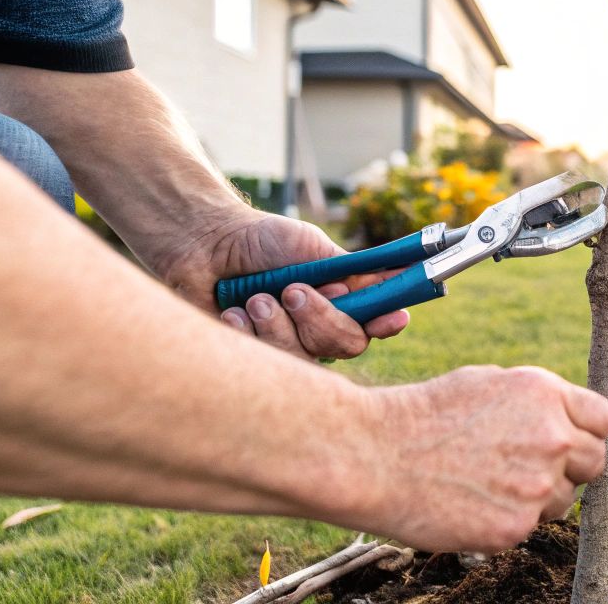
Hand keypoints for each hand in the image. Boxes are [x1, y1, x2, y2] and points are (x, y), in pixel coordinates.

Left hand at [152, 209, 409, 359]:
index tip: (389, 320)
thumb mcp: (315, 249)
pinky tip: (233, 314)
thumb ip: (354, 270)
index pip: (375, 323)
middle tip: (292, 291)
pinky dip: (248, 333)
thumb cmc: (261, 242)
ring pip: (304, 359)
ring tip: (254, 299)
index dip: (386, 324)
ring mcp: (286, 348)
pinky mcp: (252, 361)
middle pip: (346, 345)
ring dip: (278, 325)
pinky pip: (263, 364)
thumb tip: (401, 275)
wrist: (205, 245)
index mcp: (341, 301)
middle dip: (321, 318)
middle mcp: (318, 330)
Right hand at [340, 366, 607, 552]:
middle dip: (571, 468)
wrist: (376, 455)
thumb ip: (537, 403)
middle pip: (595, 462)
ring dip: (538, 498)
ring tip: (488, 484)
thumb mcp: (489, 383)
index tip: (570, 441)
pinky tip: (473, 504)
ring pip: (563, 500)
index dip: (586, 432)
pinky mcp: (516, 527)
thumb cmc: (425, 415)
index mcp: (546, 394)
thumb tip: (567, 418)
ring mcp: (537, 485)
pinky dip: (508, 521)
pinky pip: (530, 527)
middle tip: (531, 470)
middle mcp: (552, 438)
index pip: (602, 419)